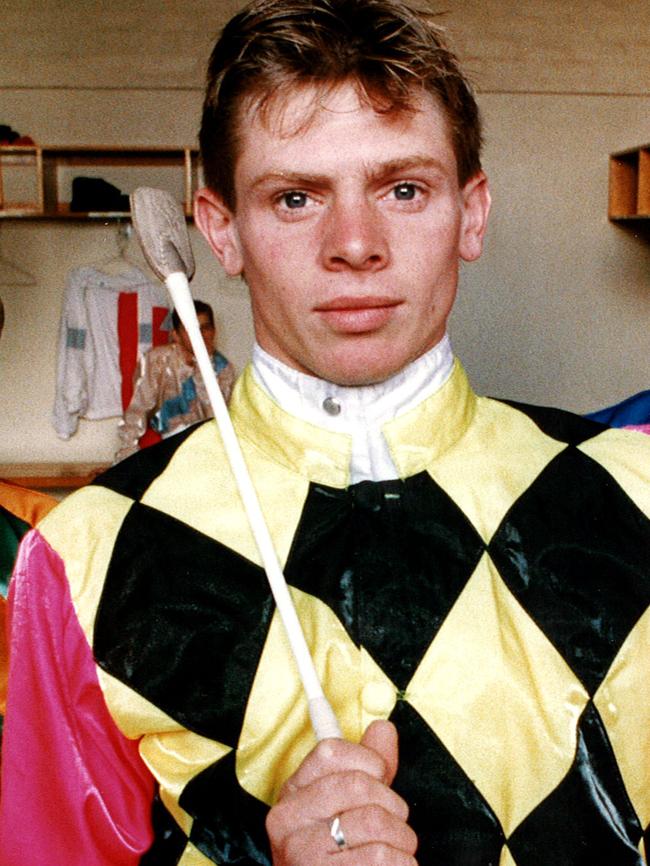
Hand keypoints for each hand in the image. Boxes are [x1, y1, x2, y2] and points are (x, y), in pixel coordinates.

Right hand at [266, 720, 417, 864]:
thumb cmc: (341, 856)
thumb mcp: (346, 806)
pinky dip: (402, 864)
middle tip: (392, 824)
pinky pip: (384, 858)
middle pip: (359, 785)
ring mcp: (301, 855)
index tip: (378, 780)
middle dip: (392, 806)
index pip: (331, 751)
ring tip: (393, 852)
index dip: (369, 763)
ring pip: (376, 822)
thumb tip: (383, 729)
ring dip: (402, 840)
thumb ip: (367, 765)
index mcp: (292, 794)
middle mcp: (288, 822)